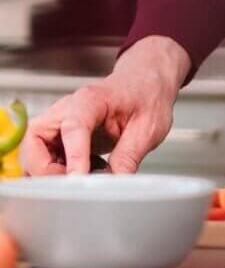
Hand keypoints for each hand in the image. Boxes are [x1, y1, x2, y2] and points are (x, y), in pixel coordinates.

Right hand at [20, 36, 190, 175]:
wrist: (144, 83)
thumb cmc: (145, 96)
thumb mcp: (148, 127)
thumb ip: (129, 156)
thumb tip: (114, 184)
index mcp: (90, 100)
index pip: (73, 127)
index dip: (74, 156)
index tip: (78, 180)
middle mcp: (66, 110)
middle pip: (34, 140)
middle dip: (46, 169)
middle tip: (74, 182)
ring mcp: (58, 123)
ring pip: (33, 153)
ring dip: (48, 173)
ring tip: (81, 178)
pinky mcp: (58, 137)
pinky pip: (42, 159)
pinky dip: (54, 173)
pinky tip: (82, 173)